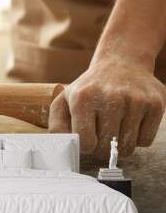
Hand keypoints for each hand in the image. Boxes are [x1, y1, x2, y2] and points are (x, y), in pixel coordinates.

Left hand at [49, 59, 165, 158]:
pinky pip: (145, 141)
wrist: (121, 63)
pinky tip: (129, 122)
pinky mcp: (155, 104)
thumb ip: (57, 126)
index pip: (87, 143)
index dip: (86, 146)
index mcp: (83, 98)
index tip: (87, 139)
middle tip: (100, 135)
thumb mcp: (64, 101)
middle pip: (106, 148)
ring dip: (119, 145)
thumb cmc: (89, 89)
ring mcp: (135, 100)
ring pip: (127, 147)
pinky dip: (136, 139)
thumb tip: (63, 147)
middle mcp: (111, 98)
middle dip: (101, 148)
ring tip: (114, 128)